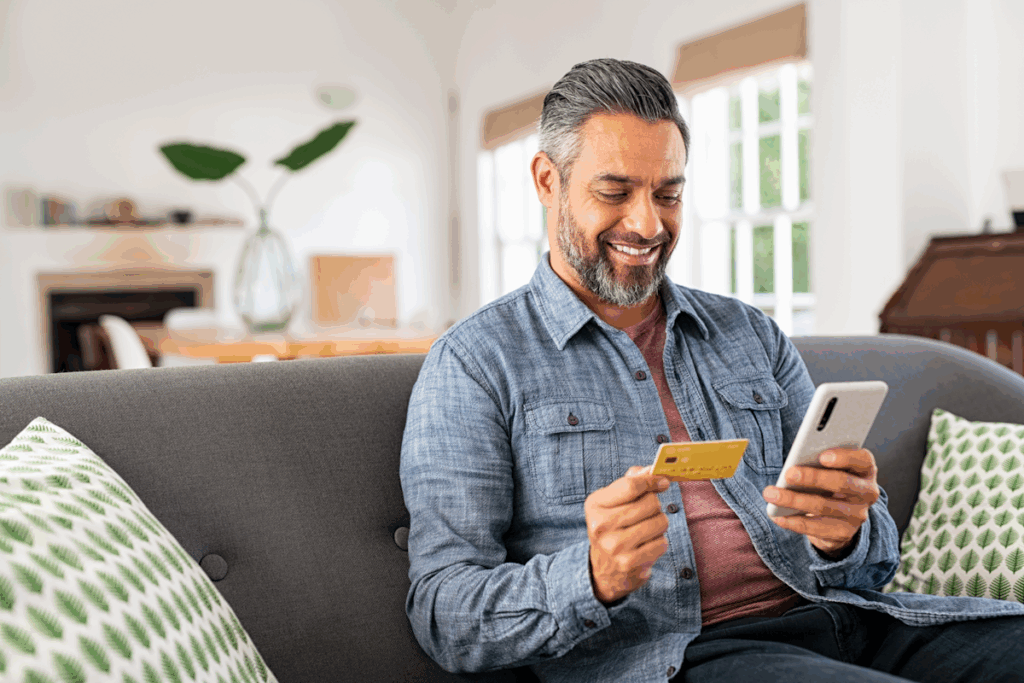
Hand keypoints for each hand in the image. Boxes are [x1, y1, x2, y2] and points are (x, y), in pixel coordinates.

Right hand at [585, 466, 670, 604]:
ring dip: (659, 524)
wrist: (605, 568)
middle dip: (655, 505)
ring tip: (646, 529)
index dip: (652, 480)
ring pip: (660, 522)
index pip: (631, 485)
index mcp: (595, 505)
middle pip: (650, 503)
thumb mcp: (613, 501)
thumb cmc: (613, 526)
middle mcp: (601, 525)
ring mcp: (614, 546)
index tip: (663, 482)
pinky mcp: (629, 563)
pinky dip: (659, 542)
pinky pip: (662, 542)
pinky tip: (646, 545)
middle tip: (648, 512)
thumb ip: (631, 481)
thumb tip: (651, 470)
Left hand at [762, 448, 879, 557]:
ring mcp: (857, 515)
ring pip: (824, 506)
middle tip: (788, 474)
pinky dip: (793, 521)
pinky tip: (776, 515)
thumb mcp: (830, 469)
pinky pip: (815, 528)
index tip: (822, 456)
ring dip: (794, 500)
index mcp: (865, 470)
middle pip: (841, 483)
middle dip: (813, 477)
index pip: (863, 460)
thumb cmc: (829, 482)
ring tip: (771, 493)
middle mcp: (867, 492)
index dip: (844, 457)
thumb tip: (796, 463)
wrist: (839, 517)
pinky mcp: (843, 533)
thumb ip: (819, 461)